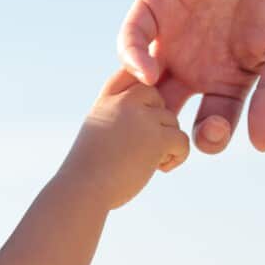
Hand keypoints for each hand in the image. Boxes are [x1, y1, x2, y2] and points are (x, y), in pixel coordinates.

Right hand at [57, 69, 189, 210]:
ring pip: (172, 120)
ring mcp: (141, 117)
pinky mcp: (157, 137)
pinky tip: (161, 169)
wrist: (82, 190)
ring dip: (166, 143)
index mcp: (105, 100)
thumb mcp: (97, 134)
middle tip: (145, 147)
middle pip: (156, 96)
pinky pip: (182, 139)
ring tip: (149, 163)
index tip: (140, 113)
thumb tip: (146, 121)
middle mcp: (123, 102)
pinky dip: (177, 156)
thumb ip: (117, 119)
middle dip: (157, 120)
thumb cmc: (86, 172)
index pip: (128, 74)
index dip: (140, 89)